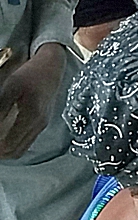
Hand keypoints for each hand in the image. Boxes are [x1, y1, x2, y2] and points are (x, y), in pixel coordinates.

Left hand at [0, 43, 65, 158]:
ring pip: (20, 149)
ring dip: (6, 149)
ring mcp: (41, 124)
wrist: (51, 67)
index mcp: (32, 116)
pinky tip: (4, 136)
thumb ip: (1, 109)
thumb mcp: (11, 88)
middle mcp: (39, 124)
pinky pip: (26, 142)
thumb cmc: (32, 74)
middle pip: (14, 152)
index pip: (8, 145)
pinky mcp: (42, 123)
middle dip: (0, 151)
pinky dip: (14, 144)